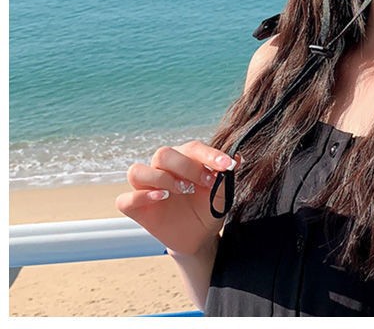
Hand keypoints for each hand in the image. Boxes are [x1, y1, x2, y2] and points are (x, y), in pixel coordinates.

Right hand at [115, 140, 237, 255]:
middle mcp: (163, 168)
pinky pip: (125, 198)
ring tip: (182, 190)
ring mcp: (147, 187)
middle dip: (186, 166)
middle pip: (163, 154)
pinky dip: (140, 196)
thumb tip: (237, 157)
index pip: (192, 148)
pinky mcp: (135, 208)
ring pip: (137, 171)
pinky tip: (161, 198)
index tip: (227, 165)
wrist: (200, 236)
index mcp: (185, 159)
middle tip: (206, 182)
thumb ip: (225, 177)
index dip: (209, 154)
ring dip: (161, 178)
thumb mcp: (221, 195)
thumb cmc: (209, 208)